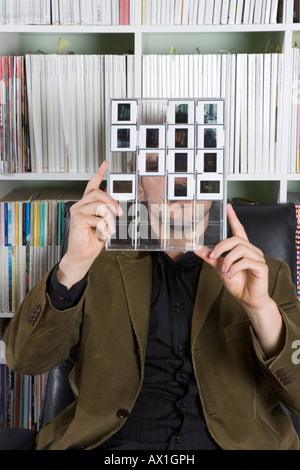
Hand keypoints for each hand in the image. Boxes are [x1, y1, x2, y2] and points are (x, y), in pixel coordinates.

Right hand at [57, 161, 121, 287]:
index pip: (92, 185)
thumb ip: (106, 212)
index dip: (99, 173)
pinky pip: (96, 218)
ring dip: (109, 218)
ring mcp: (77, 212)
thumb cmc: (92, 240)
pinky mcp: (77, 220)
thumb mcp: (103, 223)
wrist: (83, 255)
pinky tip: (103, 233)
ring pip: (99, 206)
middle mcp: (80, 206)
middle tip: (118, 212)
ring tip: (110, 228)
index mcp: (87, 204)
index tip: (105, 164)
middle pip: (97, 193)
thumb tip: (114, 207)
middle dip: (111, 202)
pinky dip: (104, 227)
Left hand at [195, 204, 269, 311]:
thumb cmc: (238, 283)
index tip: (228, 207)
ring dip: (228, 260)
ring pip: (241, 249)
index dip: (233, 218)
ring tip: (224, 270)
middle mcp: (252, 250)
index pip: (239, 229)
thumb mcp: (220, 269)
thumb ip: (211, 258)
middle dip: (221, 246)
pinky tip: (231, 274)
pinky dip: (234, 268)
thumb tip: (198, 250)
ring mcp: (258, 258)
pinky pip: (246, 261)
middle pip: (236, 239)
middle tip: (213, 256)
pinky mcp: (261, 267)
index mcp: (243, 248)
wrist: (248, 299)